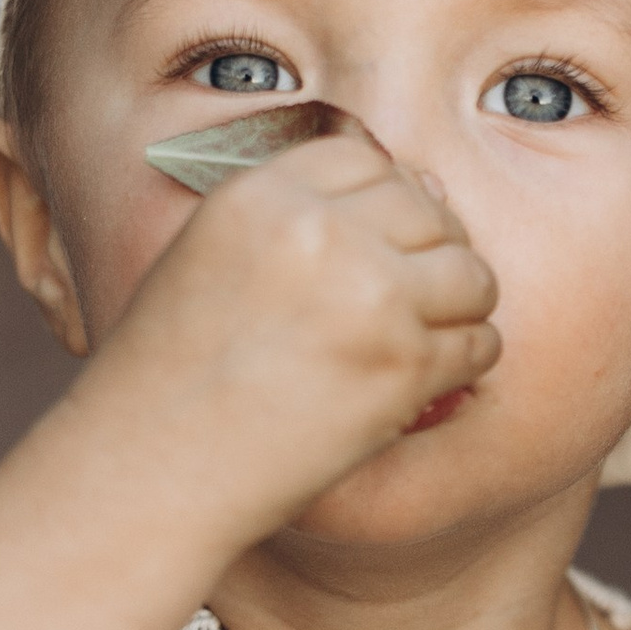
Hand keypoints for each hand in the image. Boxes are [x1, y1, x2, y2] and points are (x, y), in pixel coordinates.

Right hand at [99, 125, 501, 556]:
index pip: (364, 160)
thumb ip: (295, 222)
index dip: (385, 202)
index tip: (379, 246)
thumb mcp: (204, 260)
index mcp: (259, 197)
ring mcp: (368, 294)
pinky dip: (463, 365)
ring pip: (471, 275)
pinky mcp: (403, 363)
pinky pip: (479, 344)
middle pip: (428, 211)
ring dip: (459, 310)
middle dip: (430, 255)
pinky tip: (420, 385)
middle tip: (408, 304)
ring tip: (419, 344)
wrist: (151, 469)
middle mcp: (318, 231)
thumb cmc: (168, 379)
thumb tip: (426, 188)